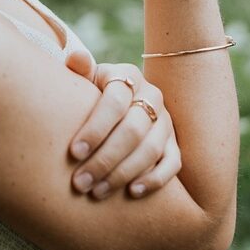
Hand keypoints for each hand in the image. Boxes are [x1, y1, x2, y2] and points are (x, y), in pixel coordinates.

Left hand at [64, 48, 180, 200]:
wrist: (118, 105)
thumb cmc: (92, 92)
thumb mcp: (86, 78)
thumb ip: (80, 69)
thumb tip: (77, 57)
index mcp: (127, 76)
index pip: (114, 101)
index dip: (95, 128)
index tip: (73, 152)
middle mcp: (151, 96)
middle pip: (132, 130)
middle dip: (104, 159)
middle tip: (80, 182)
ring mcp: (166, 121)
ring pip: (150, 149)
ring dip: (123, 173)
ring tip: (97, 191)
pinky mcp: (175, 143)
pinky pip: (172, 164)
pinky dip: (154, 179)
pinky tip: (132, 192)